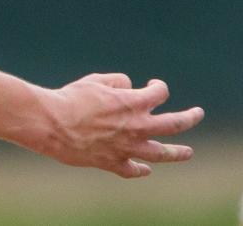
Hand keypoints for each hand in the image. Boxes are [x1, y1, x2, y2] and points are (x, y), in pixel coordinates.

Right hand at [36, 73, 204, 177]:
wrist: (52, 123)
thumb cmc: (71, 98)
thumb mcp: (94, 81)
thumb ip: (116, 81)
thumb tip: (127, 86)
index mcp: (133, 103)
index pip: (159, 93)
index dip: (158, 87)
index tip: (153, 85)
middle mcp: (137, 127)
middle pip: (174, 124)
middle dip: (190, 117)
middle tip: (198, 113)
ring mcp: (128, 147)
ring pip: (162, 153)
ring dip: (177, 152)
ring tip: (187, 152)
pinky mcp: (113, 162)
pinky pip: (133, 169)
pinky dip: (141, 169)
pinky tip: (146, 169)